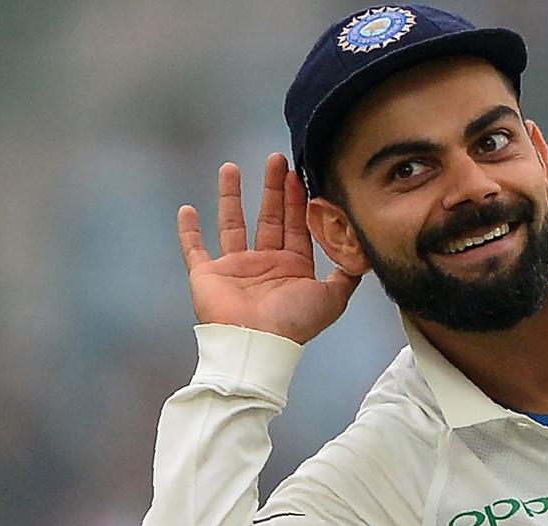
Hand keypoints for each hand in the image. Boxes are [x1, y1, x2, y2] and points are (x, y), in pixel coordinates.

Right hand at [177, 153, 360, 344]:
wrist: (256, 344)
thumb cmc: (294, 322)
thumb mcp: (332, 298)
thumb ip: (347, 273)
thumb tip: (362, 252)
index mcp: (293, 268)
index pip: (296, 226)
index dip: (298, 200)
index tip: (300, 173)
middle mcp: (265, 265)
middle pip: (268, 217)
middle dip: (273, 188)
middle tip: (276, 158)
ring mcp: (235, 269)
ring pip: (232, 224)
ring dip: (231, 197)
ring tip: (231, 167)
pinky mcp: (207, 275)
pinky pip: (194, 249)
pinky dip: (188, 232)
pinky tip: (186, 210)